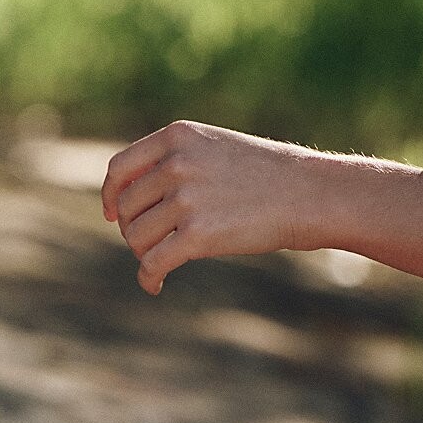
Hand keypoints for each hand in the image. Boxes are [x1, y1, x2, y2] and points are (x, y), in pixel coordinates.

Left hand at [101, 119, 328, 295]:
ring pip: (137, 237)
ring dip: (145, 253)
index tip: (114, 214)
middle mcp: (176, 163)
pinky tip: (155, 286)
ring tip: (163, 260)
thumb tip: (134, 200)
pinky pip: (153, 263)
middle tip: (152, 243)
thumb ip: (176, 163)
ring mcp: (186, 199)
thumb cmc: (269, 175)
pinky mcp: (197, 235)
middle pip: (128, 207)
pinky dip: (148, 278)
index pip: (121, 169)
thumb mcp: (218, 150)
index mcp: (178, 136)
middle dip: (134, 229)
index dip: (112, 196)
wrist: (311, 194)